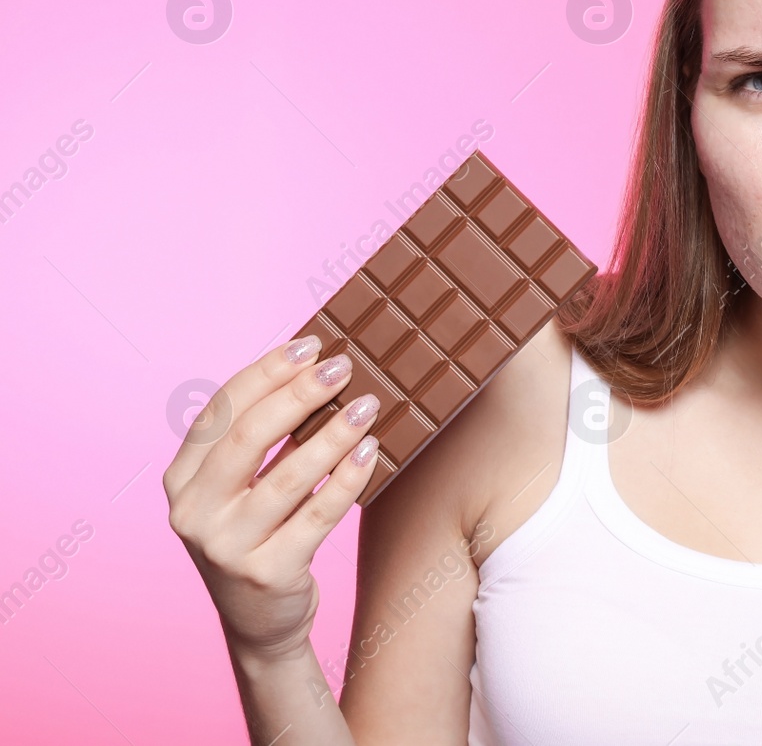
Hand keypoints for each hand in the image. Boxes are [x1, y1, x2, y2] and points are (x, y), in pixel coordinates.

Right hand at [163, 335, 382, 661]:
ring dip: (332, 434)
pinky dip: (346, 479)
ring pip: (286, 476)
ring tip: (368, 404)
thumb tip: (315, 370)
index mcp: (181, 481)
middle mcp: (192, 513)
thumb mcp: (240, 489)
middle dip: (298, 394)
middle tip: (342, 366)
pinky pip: (316, 515)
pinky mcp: (267, 574)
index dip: (264, 373)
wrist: (261, 624)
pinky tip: (371, 452)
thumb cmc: (260, 535)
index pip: (219, 412)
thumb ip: (260, 440)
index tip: (309, 345)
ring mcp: (226, 547)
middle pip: (247, 438)